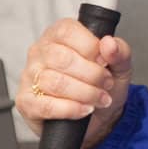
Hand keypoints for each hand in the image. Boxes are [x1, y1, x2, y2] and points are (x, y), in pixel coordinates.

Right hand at [16, 21, 133, 148]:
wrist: (99, 117)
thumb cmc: (104, 85)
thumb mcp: (120, 66)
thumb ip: (120, 51)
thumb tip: (109, 43)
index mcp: (59, 36)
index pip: (67, 31)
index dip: (91, 48)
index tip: (104, 62)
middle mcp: (40, 52)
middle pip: (62, 58)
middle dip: (92, 75)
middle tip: (106, 83)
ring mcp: (30, 77)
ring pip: (55, 82)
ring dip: (85, 93)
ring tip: (99, 98)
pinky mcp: (27, 102)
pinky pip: (46, 106)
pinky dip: (71, 109)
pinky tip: (85, 109)